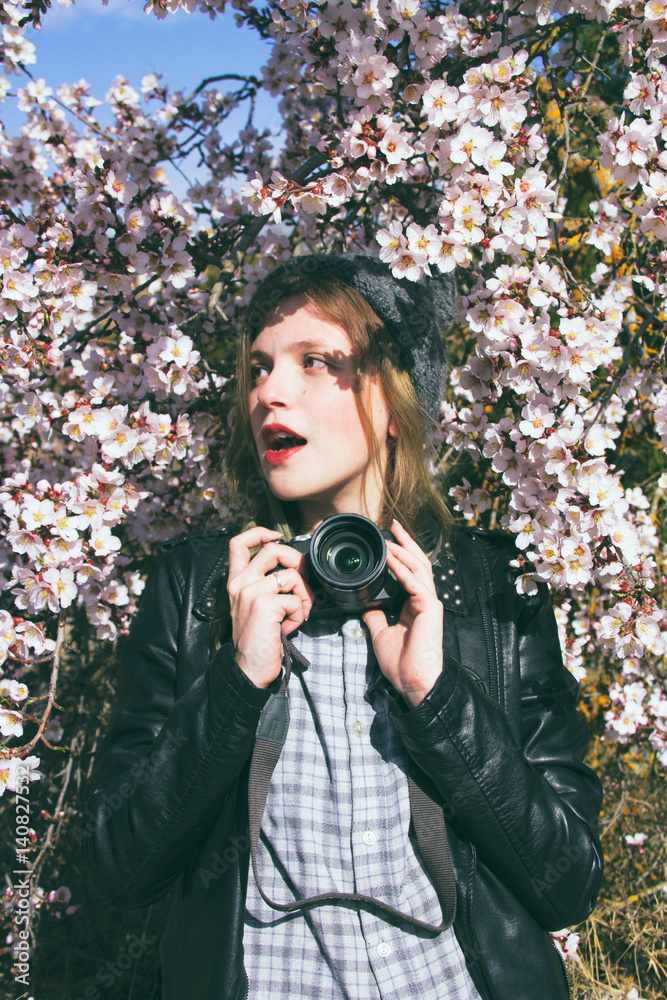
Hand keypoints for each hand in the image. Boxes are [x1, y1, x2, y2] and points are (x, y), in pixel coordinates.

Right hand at [227, 526, 313, 688]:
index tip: (276, 536)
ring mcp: (251, 592)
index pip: (239, 543)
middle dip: (297, 562)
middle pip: (273, 549)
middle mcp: (240, 583)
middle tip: (302, 584)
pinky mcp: (265, 604)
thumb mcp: (254, 607)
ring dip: (304, 596)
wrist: (249, 668)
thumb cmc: (256, 640)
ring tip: (297, 614)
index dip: (259, 532)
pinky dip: (300, 615)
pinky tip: (289, 627)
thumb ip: (265, 585)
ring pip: (291, 575)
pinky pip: (295, 600)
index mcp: (236, 581)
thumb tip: (295, 571)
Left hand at [362, 519, 443, 708]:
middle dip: (406, 543)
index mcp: (414, 604)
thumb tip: (365, 603)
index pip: (409, 571)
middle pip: (418, 563)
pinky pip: (415, 583)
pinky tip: (391, 559)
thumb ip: (376, 615)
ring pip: (419, 568)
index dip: (400, 554)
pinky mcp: (430, 608)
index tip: (387, 540)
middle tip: (393, 525)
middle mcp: (424, 600)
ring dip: (403, 551)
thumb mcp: (381, 632)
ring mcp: (429, 603)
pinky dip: (402, 570)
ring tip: (391, 537)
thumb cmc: (401, 662)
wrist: (412, 681)